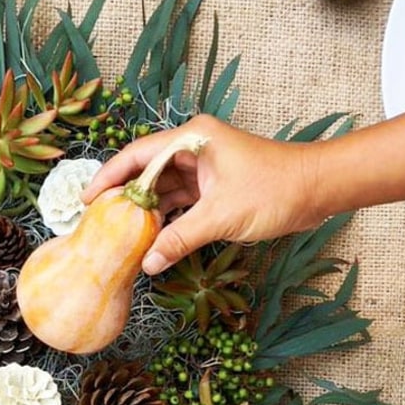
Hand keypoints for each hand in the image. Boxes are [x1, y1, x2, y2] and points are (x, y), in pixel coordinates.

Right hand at [82, 116, 322, 274]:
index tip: (88, 200)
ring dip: (147, 212)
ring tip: (122, 235)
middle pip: (147, 172)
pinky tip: (153, 238)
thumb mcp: (221, 217)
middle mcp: (194, 148)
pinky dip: (168, 218)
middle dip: (125, 197)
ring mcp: (205, 167)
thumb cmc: (274, 190)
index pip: (137, 155)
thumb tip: (147, 264)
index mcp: (192, 140)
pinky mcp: (215, 186)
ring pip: (164, 189)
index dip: (109, 177)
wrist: (317, 190)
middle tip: (100, 223)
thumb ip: (180, 239)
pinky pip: (181, 201)